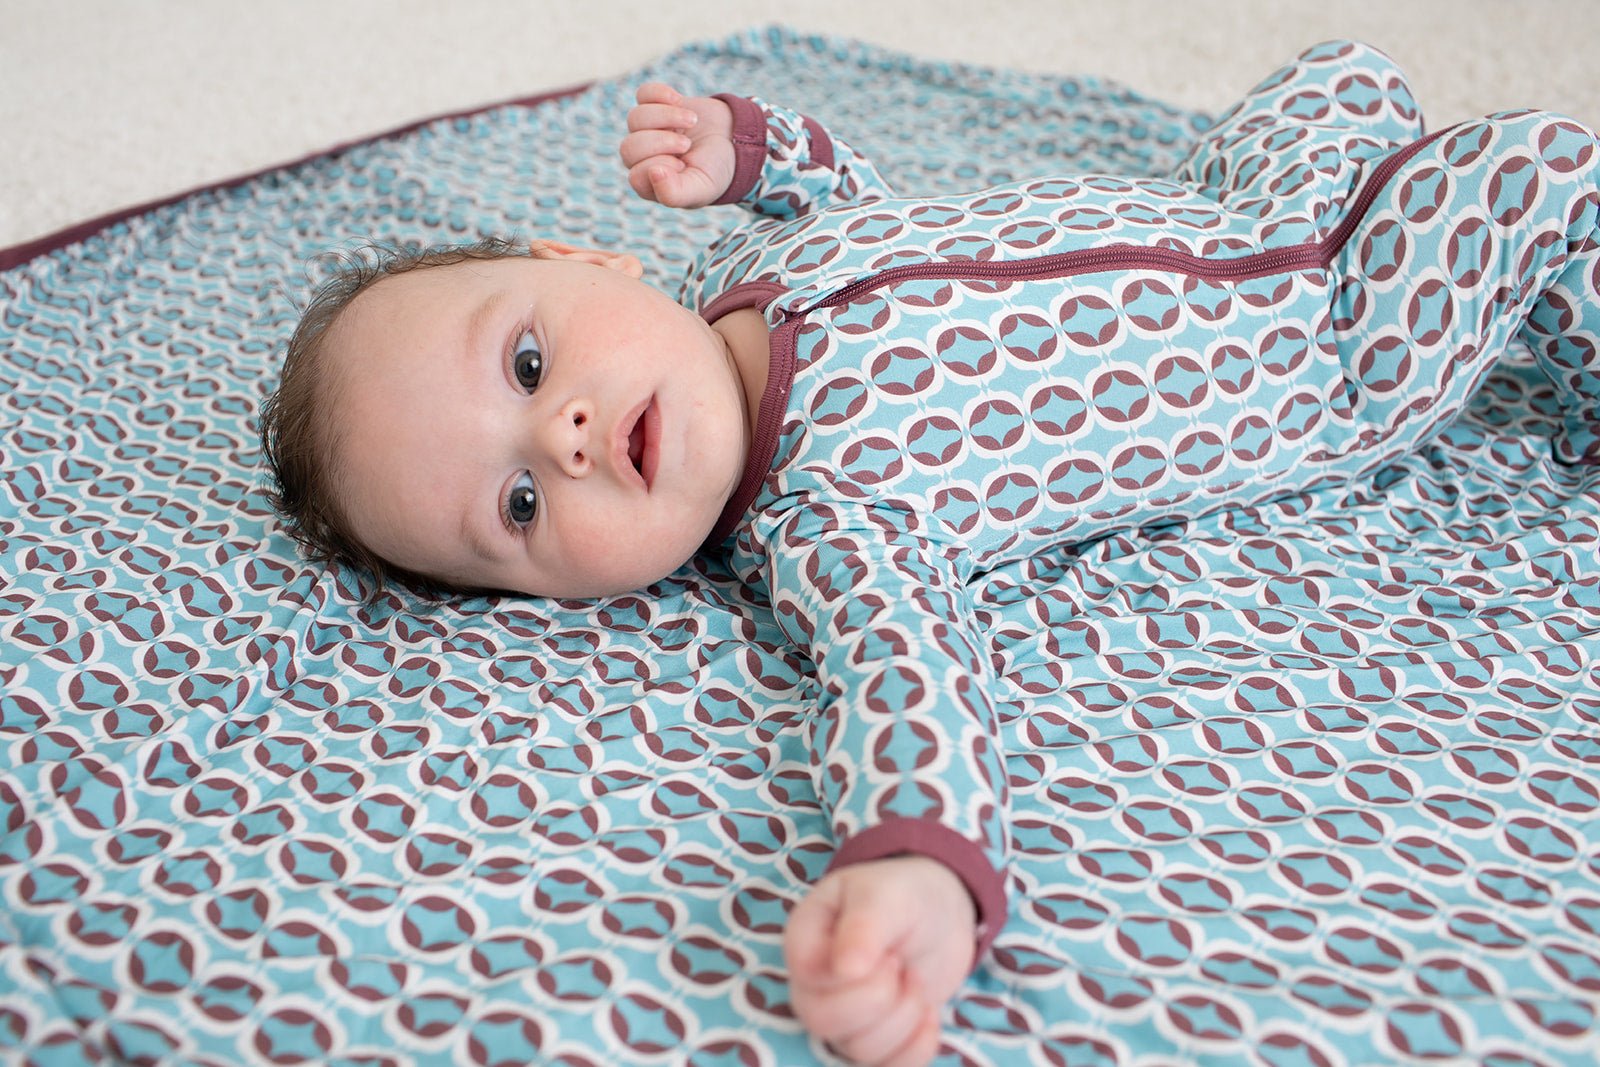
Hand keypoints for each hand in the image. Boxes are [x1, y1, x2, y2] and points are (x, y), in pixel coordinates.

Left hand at [619, 83, 735, 208]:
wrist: (735, 141)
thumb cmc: (717, 171)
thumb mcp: (701, 189)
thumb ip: (675, 194)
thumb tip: (652, 174)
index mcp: (651, 184)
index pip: (636, 175)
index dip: (660, 167)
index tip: (684, 166)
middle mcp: (643, 159)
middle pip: (629, 148)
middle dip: (661, 142)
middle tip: (686, 144)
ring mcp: (647, 131)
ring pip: (635, 118)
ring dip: (666, 116)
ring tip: (692, 120)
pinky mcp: (656, 106)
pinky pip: (642, 93)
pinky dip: (660, 94)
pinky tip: (679, 100)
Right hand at [784, 856, 975, 1066]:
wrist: (939, 915)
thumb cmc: (903, 894)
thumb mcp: (887, 896)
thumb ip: (864, 926)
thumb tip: (844, 969)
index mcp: (806, 939)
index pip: (805, 975)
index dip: (849, 975)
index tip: (885, 951)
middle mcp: (814, 984)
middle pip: (822, 1021)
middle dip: (878, 998)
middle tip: (900, 965)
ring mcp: (841, 1017)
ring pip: (857, 1049)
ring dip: (903, 1017)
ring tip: (914, 980)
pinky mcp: (873, 1039)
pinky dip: (917, 1046)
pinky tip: (929, 1012)